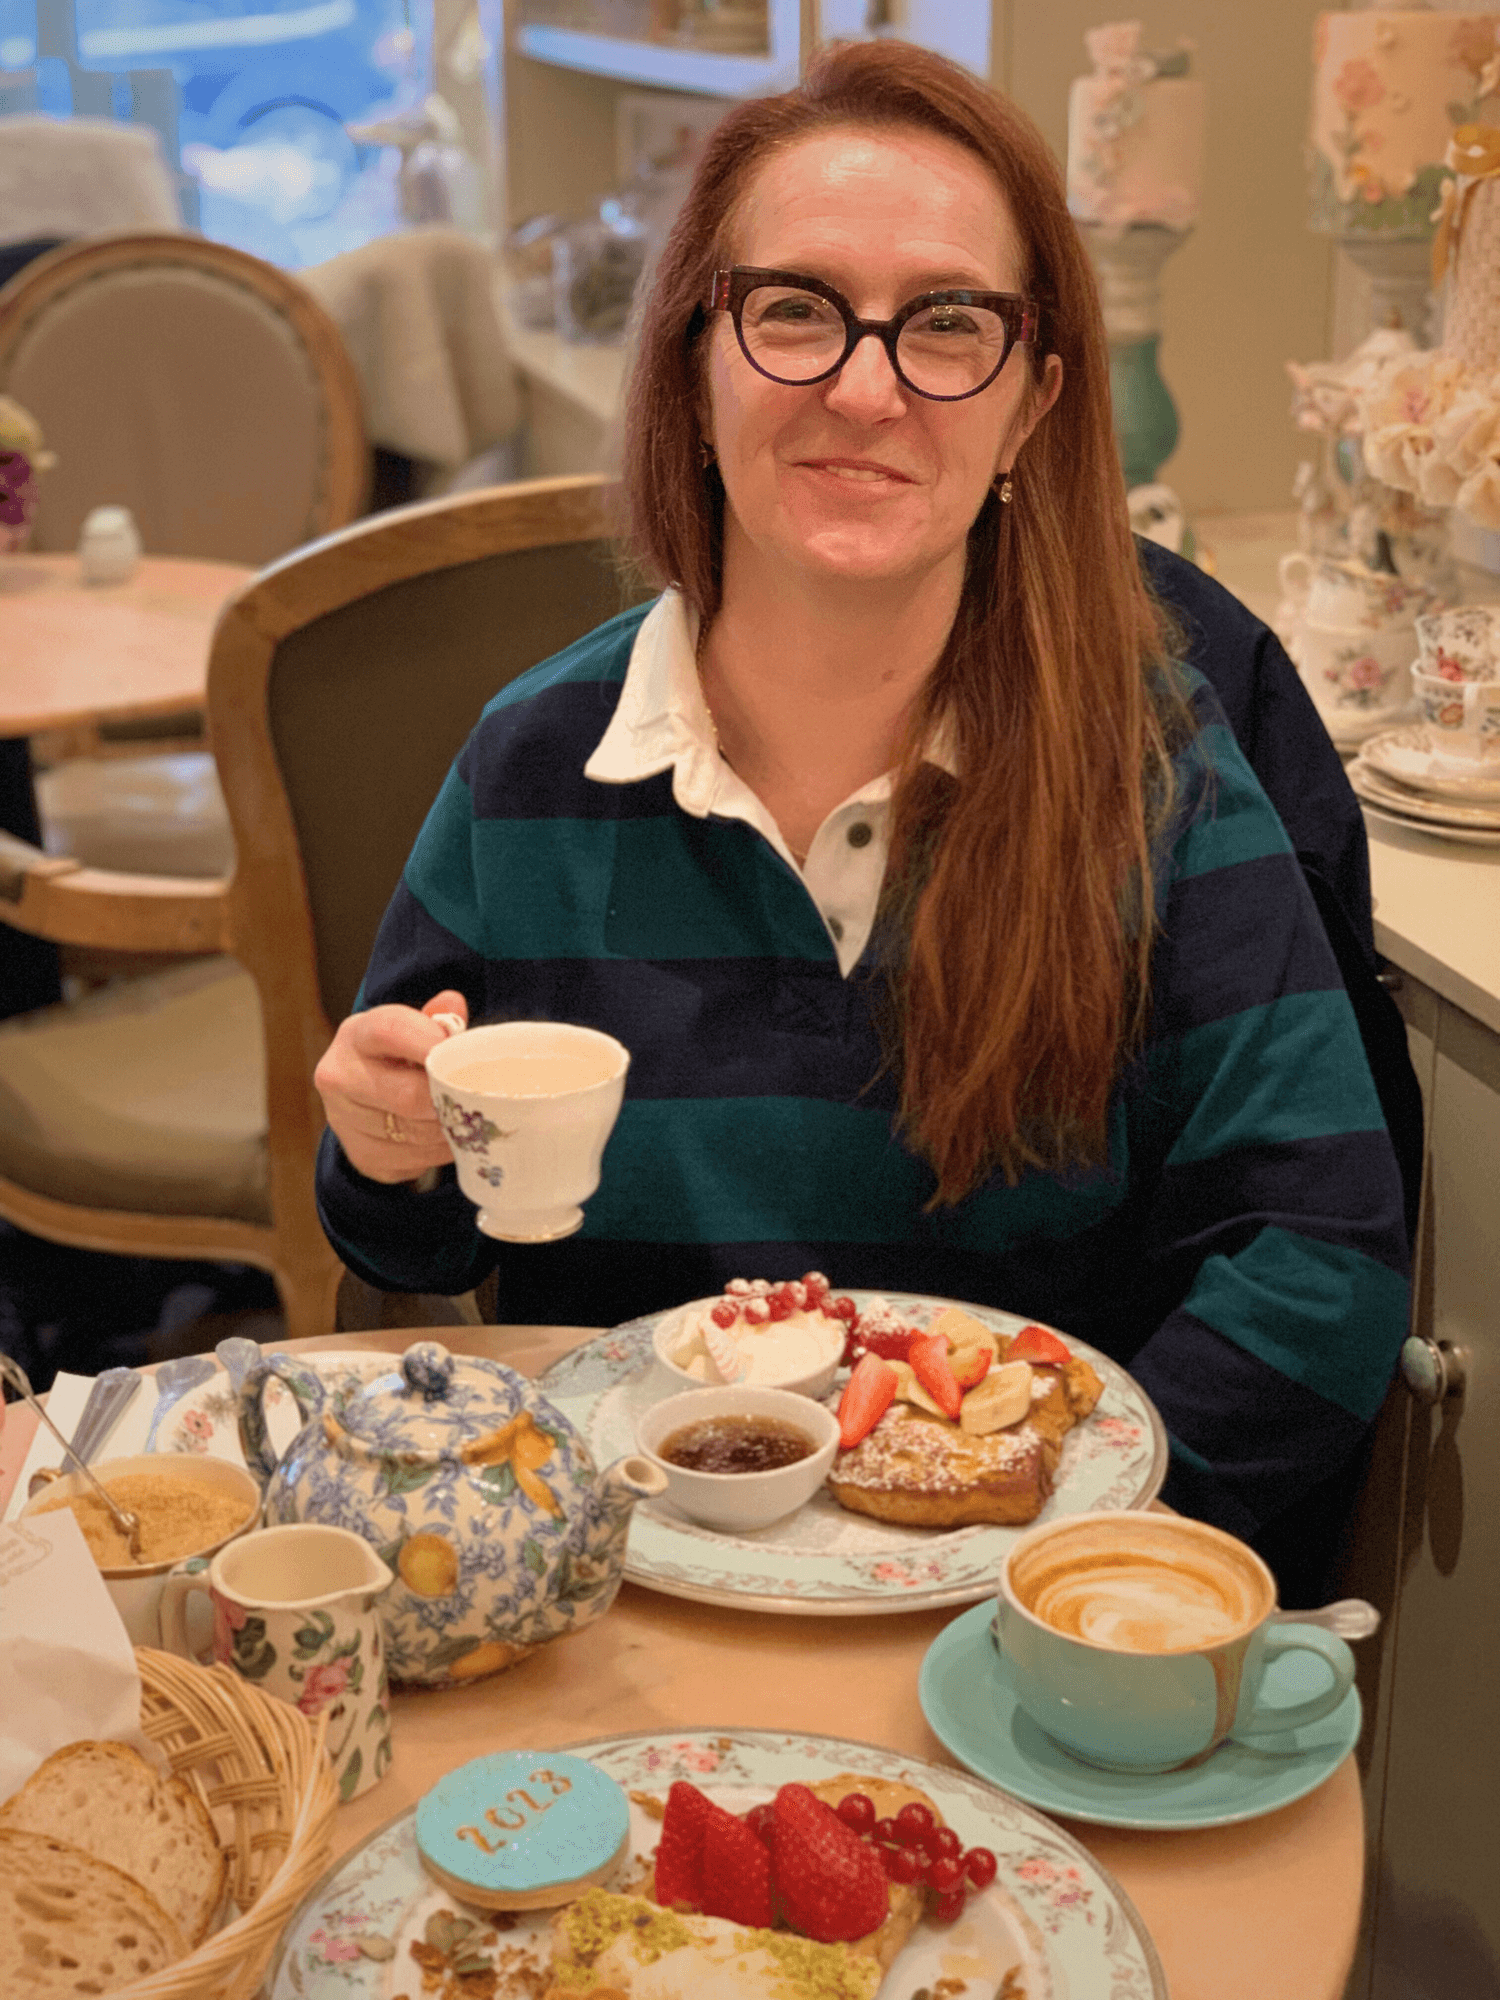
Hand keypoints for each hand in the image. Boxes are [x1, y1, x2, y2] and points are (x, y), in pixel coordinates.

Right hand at [314, 991, 468, 1183]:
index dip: (432, 1042)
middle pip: (409, 1095)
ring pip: (417, 1132)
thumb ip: (435, 1019)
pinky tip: (451, 1136)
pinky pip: (416, 1157)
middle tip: (479, 1094)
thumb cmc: (394, 1056)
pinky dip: (441, 1149)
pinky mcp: (362, 1154)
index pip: (391, 1032)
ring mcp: (346, 1121)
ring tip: (469, 1115)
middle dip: (449, 1097)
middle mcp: (341, 1077)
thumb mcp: (409, 1030)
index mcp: (356, 1036)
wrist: (359, 1099)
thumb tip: (454, 1004)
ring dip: (451, 1127)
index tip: (462, 1050)